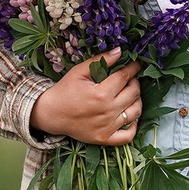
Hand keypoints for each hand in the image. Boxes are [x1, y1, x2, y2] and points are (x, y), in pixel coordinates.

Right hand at [28, 51, 144, 145]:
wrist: (51, 114)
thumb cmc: (65, 91)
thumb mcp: (79, 71)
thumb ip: (100, 60)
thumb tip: (119, 51)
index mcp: (101, 93)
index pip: (125, 77)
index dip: (133, 68)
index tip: (136, 64)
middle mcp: (107, 111)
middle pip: (134, 93)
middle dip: (135, 82)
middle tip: (130, 79)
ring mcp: (107, 127)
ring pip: (135, 112)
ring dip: (137, 101)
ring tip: (131, 95)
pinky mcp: (105, 138)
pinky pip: (128, 136)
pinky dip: (134, 126)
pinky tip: (130, 116)